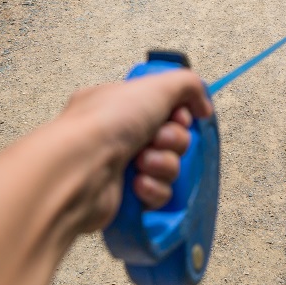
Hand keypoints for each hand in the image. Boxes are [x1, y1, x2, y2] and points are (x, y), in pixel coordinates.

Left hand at [58, 69, 212, 229]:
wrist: (81, 169)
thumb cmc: (112, 122)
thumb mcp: (157, 86)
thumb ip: (189, 86)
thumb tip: (204, 107)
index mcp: (121, 105)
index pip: (166, 110)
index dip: (180, 116)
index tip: (179, 118)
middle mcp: (119, 134)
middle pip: (173, 140)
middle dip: (172, 141)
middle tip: (156, 141)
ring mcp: (120, 168)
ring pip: (169, 169)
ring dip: (162, 165)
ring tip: (141, 165)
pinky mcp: (125, 199)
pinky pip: (159, 195)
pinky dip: (152, 189)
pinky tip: (137, 185)